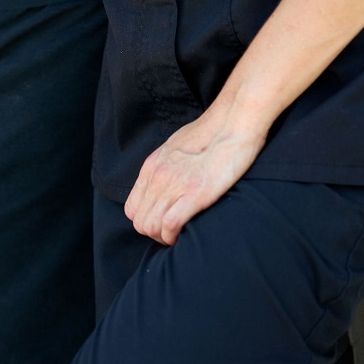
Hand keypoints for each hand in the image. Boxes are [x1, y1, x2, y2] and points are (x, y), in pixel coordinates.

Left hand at [124, 108, 265, 245]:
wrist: (232, 125)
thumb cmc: (210, 136)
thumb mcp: (176, 149)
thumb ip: (164, 168)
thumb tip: (163, 186)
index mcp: (152, 166)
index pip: (132, 208)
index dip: (146, 221)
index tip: (163, 224)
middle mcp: (157, 176)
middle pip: (139, 222)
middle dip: (154, 234)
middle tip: (173, 233)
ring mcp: (174, 184)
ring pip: (151, 226)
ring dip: (164, 238)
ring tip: (180, 235)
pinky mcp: (194, 193)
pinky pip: (170, 224)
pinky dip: (175, 236)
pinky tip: (186, 233)